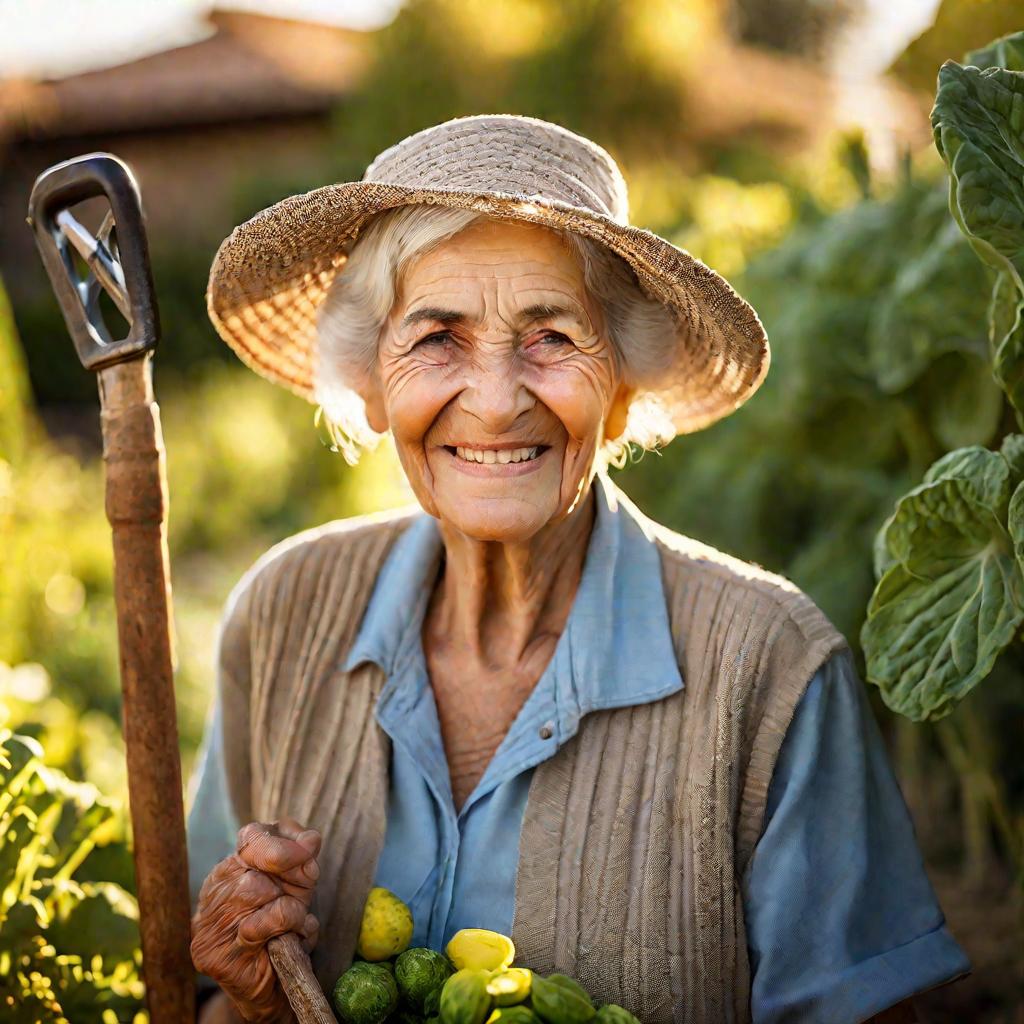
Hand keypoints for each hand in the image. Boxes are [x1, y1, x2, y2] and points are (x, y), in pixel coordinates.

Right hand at [191, 817, 320, 1022]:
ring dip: (290, 905)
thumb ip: (302, 861)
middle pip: (254, 865)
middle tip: (305, 894)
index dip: (283, 842)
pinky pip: (258, 926)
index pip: (251, 836)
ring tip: (296, 920)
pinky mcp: (216, 956)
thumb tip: (311, 839)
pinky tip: (292, 938)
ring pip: (253, 890)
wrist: (275, 988)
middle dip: (290, 876)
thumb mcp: (298, 888)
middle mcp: (214, 894)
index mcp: (231, 870)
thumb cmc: (285, 930)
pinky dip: (286, 926)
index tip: (310, 849)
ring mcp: (210, 926)